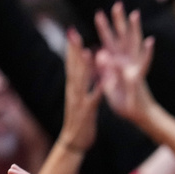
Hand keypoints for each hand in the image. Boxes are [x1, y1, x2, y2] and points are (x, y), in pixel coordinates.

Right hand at [59, 28, 101, 152]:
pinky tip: (104, 80)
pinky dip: (98, 88)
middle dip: (73, 50)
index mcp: (72, 88)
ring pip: (80, 80)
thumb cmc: (80, 119)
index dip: (71, 48)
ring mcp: (79, 101)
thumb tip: (82, 69)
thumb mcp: (80, 98)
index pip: (70, 64)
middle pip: (72, 67)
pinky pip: (94, 98)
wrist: (74, 141)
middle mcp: (73, 92)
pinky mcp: (87, 112)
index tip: (71, 31)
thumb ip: (81, 84)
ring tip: (86, 49)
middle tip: (72, 32)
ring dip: (84, 66)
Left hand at [96, 3, 156, 123]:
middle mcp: (129, 64)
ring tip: (134, 14)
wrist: (142, 116)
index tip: (99, 14)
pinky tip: (150, 41)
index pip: (109, 43)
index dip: (104, 29)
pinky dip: (147, 53)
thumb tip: (99, 53)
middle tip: (117, 4)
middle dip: (119, 22)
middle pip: (123, 39)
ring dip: (134, 30)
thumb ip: (105, 70)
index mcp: (118, 66)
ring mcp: (136, 69)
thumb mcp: (110, 86)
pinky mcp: (141, 78)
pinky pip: (143, 64)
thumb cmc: (126, 104)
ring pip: (135, 46)